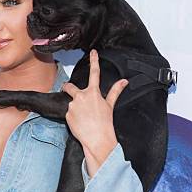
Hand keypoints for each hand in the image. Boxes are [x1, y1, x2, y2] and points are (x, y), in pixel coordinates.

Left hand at [62, 49, 127, 169]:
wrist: (97, 139)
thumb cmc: (105, 123)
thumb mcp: (110, 105)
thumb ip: (115, 91)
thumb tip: (124, 81)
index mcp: (93, 92)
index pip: (95, 73)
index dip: (94, 61)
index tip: (93, 52)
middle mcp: (81, 96)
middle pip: (69, 87)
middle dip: (67, 87)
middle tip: (67, 89)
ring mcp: (73, 105)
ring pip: (71, 103)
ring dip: (74, 107)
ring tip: (83, 117)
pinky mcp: (67, 115)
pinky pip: (68, 113)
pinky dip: (73, 117)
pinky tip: (79, 123)